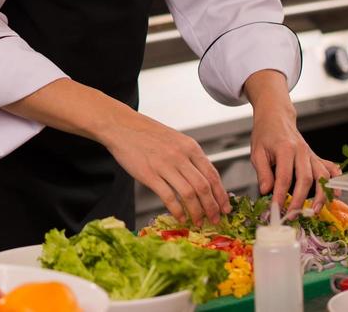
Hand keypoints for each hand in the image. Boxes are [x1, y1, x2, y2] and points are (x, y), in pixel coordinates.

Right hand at [102, 109, 229, 225]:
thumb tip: (204, 181)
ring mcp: (164, 165)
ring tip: (199, 222)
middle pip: (203, 187)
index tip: (225, 207)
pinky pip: (169, 197)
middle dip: (212, 207)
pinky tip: (180, 217)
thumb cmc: (147, 133)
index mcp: (190, 147)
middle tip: (215, 219)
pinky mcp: (149, 175)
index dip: (221, 194)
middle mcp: (180, 155)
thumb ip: (190, 157)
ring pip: (189, 194)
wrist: (121, 126)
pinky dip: (178, 211)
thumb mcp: (175, 139)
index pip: (212, 174)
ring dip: (197, 212)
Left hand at [246, 71, 340, 215]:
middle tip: (293, 214)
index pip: (284, 177)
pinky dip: (335, 181)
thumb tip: (266, 192)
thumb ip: (263, 172)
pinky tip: (336, 193)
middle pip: (306, 179)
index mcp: (285, 149)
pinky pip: (330, 168)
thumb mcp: (257, 151)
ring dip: (321, 195)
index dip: (281, 195)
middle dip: (300, 200)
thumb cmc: (265, 134)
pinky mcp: (316, 156)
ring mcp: (311, 154)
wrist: (276, 116)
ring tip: (315, 210)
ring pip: (322, 176)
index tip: (276, 208)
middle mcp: (302, 151)